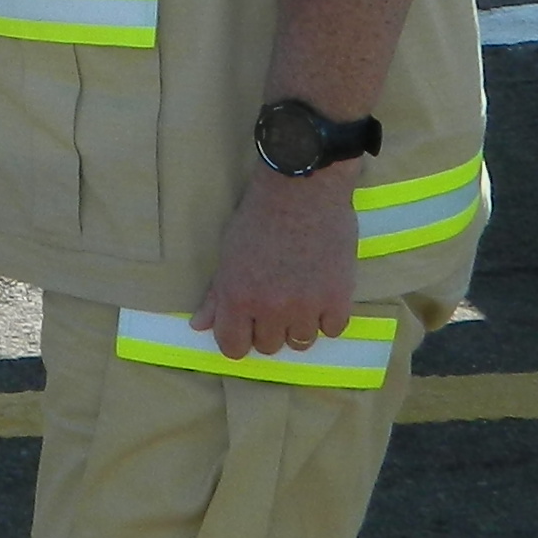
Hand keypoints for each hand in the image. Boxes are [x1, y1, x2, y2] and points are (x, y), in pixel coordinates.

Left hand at [198, 165, 359, 362]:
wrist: (302, 190)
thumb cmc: (260, 216)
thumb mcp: (229, 253)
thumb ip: (216, 295)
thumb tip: (199, 326)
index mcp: (237, 298)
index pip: (233, 347)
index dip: (238, 339)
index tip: (247, 327)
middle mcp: (270, 309)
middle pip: (268, 347)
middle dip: (269, 328)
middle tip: (277, 301)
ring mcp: (306, 306)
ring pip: (301, 342)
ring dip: (300, 324)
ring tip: (302, 296)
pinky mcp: (338, 299)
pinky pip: (332, 329)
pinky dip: (328, 316)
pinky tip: (323, 294)